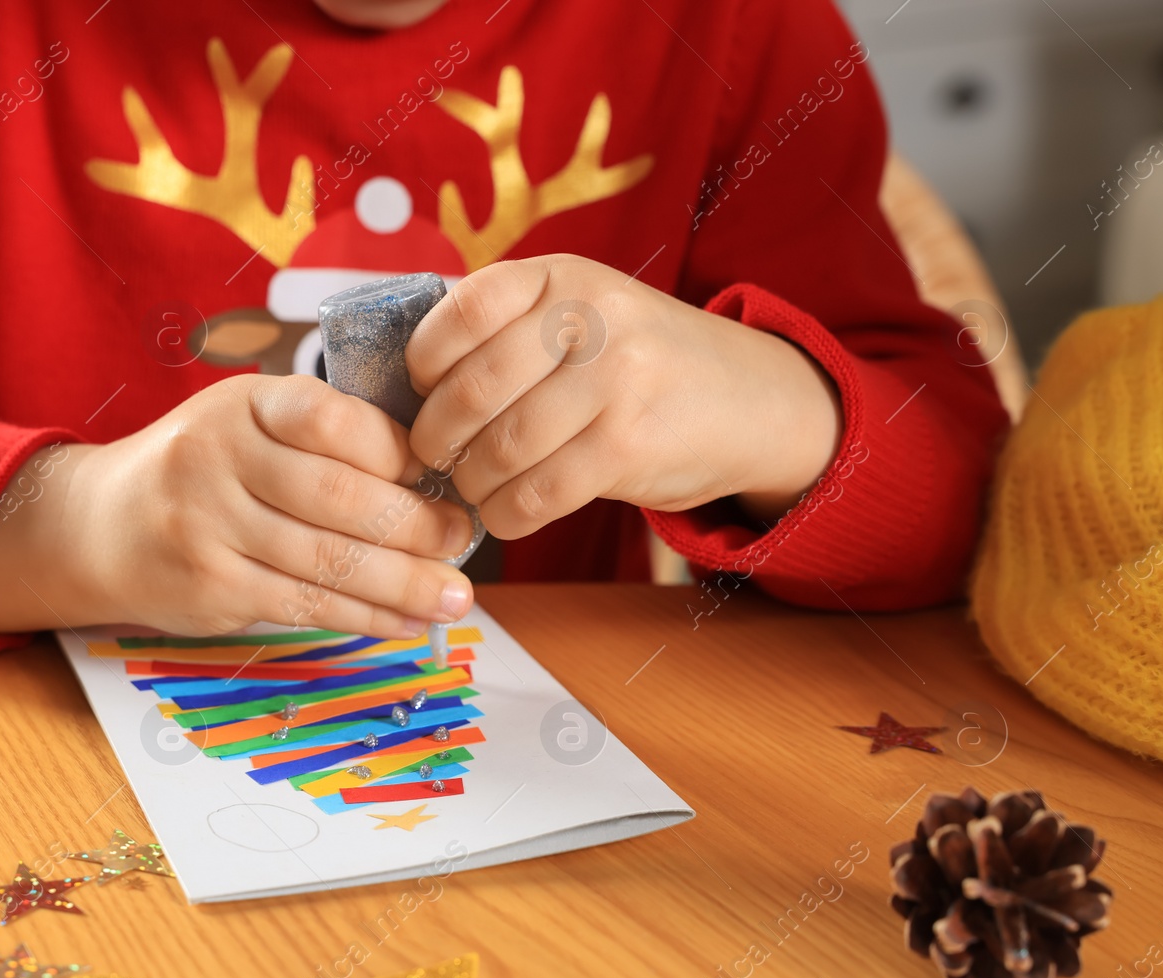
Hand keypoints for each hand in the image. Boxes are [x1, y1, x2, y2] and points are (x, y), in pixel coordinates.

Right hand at [0, 374, 474, 637]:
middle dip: (414, 524)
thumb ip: (322, 437)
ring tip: (454, 597)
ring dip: (403, 583)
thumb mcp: (248, 423)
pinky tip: (405, 623)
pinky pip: (304, 605)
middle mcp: (220, 457)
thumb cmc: (202, 469)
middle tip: (463, 541)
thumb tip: (433, 478)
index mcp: (246, 403)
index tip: (445, 471)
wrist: (100, 525)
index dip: (396, 447)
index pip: (330, 417)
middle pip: (337, 496)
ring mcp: (209, 525)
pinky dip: (364, 617)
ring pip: (327, 561)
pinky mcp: (210, 587)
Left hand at [405, 254, 842, 535]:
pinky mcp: (630, 446)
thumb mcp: (583, 313)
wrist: (754, 401)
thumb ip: (510, 329)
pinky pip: (538, 492)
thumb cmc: (641, 364)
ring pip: (501, 447)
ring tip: (471, 486)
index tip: (421, 391)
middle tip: (430, 457)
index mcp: (565, 278)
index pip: (463, 310)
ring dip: (470, 481)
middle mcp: (590, 319)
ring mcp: (615, 381)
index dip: (424, 360)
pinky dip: (506, 514)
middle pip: (472, 388)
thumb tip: (408, 384)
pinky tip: (505, 514)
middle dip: (436, 436)